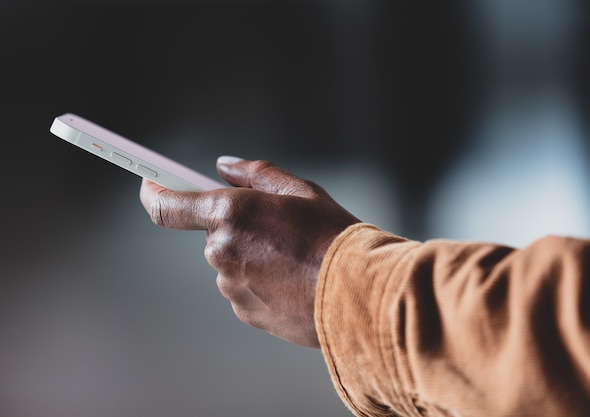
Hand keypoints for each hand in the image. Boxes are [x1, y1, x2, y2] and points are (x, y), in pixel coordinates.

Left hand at [139, 156, 359, 347]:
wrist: (359, 294)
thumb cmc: (334, 238)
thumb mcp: (301, 191)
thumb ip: (256, 174)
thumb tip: (225, 167)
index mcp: (231, 214)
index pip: (168, 206)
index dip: (154, 193)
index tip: (150, 185)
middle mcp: (222, 252)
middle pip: (213, 234)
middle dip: (237, 227)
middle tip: (274, 227)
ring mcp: (232, 287)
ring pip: (230, 263)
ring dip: (251, 256)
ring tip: (292, 257)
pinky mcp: (245, 312)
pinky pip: (244, 288)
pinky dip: (261, 281)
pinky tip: (293, 279)